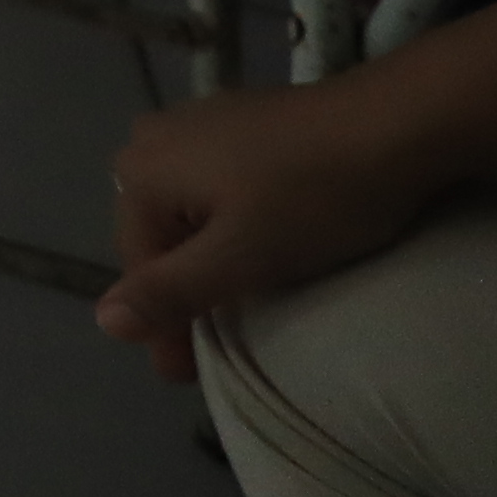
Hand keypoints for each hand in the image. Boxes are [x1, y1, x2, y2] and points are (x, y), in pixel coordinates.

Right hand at [93, 64, 453, 370]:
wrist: (393, 124)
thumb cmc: (313, 198)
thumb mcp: (241, 257)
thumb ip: (169, 292)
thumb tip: (103, 322)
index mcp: (139, 172)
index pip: (139, 268)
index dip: (163, 327)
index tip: (188, 377)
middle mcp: (151, 139)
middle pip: (160, 236)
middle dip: (184, 290)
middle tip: (217, 345)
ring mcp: (196, 122)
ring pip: (190, 211)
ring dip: (209, 258)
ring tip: (243, 299)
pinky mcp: (240, 119)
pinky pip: (217, 185)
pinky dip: (232, 223)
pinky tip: (264, 239)